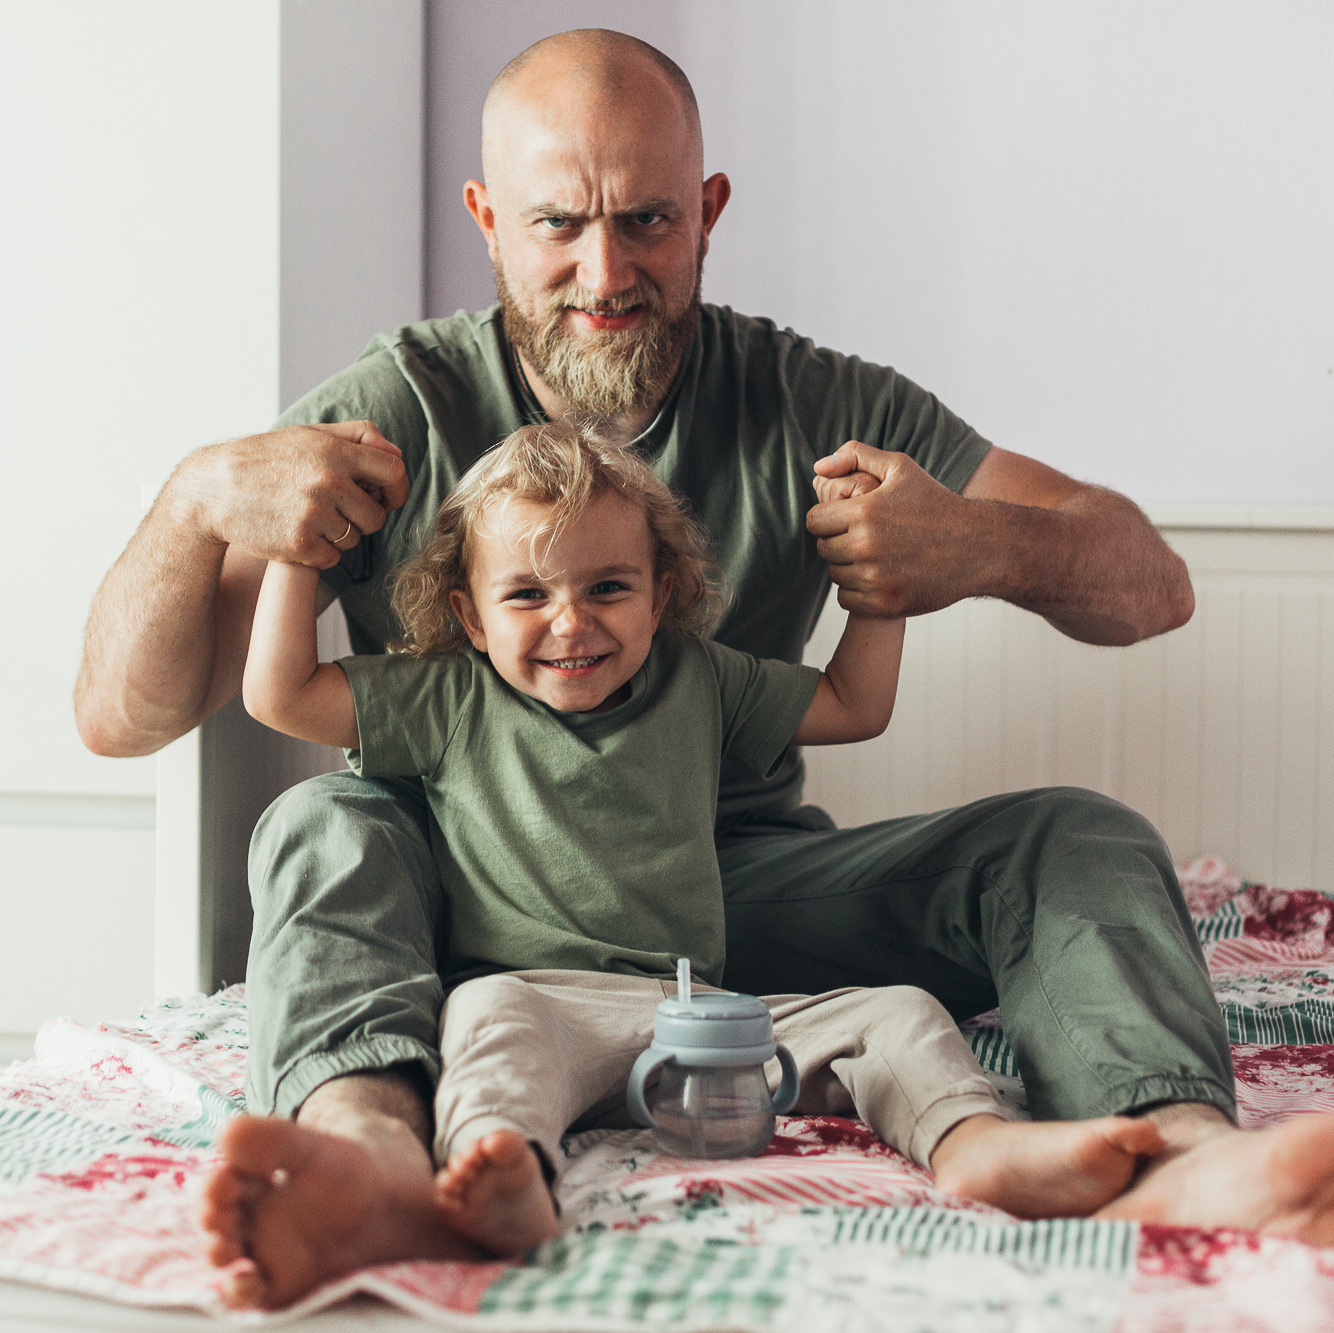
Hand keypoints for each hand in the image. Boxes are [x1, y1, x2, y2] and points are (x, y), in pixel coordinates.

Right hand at [176, 420, 409, 567]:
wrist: (212, 489)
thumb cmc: (265, 459)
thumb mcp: (308, 434)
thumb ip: (356, 437)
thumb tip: (397, 454)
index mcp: (335, 451)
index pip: (393, 472)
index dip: (397, 490)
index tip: (388, 499)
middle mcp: (328, 481)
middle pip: (376, 515)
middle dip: (362, 518)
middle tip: (337, 512)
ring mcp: (314, 514)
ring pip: (355, 539)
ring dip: (339, 536)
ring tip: (310, 520)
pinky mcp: (300, 543)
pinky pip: (333, 558)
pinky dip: (320, 553)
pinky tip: (298, 536)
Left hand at [807, 440, 982, 616]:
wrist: (979, 546)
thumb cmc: (936, 503)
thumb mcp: (901, 468)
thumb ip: (855, 456)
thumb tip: (817, 467)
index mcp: (864, 511)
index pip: (814, 521)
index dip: (828, 518)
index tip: (847, 518)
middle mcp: (866, 546)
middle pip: (824, 549)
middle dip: (839, 541)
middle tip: (865, 537)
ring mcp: (875, 579)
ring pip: (835, 575)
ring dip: (849, 566)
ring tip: (875, 555)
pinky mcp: (884, 604)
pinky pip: (847, 600)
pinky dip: (858, 591)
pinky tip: (878, 575)